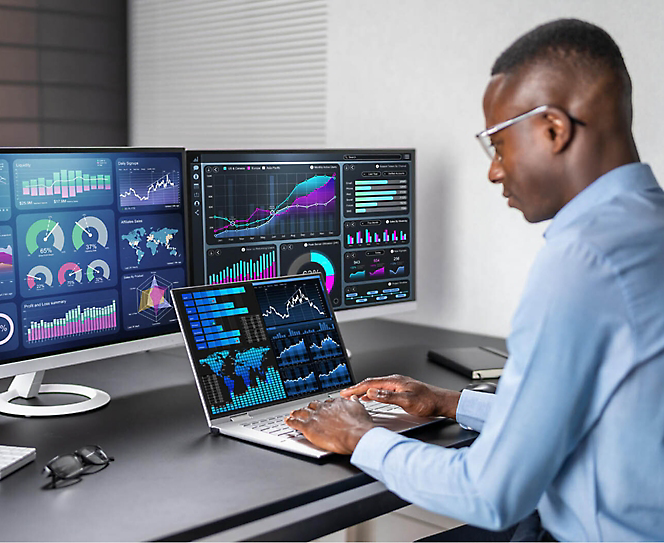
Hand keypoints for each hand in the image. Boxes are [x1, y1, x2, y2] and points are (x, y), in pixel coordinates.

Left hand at [285, 398, 374, 454]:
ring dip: (297, 412)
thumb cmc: (360, 425)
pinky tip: (287, 421)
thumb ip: (354, 403)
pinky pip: (295, 423)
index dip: (324, 406)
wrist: (356, 434)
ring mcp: (315, 417)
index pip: (327, 403)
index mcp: (336, 403)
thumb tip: (353, 398)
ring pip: (302, 412)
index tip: (323, 408)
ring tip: (294, 413)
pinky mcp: (308, 427)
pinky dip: (290, 421)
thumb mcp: (360, 409)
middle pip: (313, 406)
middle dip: (310, 408)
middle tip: (307, 409)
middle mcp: (324, 408)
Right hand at [340, 374, 460, 418]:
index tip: (345, 393)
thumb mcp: (406, 401)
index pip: (370, 384)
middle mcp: (395, 381)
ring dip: (363, 391)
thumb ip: (388, 396)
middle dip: (356, 388)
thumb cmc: (428, 401)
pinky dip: (371, 393)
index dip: (356, 388)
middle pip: (370, 383)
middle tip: (344, 394)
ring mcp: (398, 384)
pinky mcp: (400, 389)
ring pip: (375, 386)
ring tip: (353, 396)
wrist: (441, 402)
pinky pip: (381, 389)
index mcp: (394, 381)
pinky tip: (370, 397)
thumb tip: (371, 393)